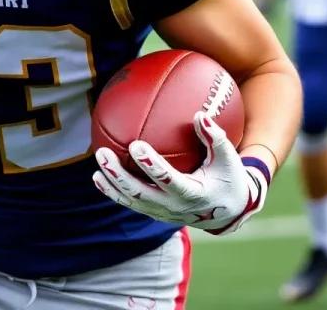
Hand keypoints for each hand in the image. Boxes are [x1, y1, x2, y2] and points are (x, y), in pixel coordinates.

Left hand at [92, 112, 269, 234]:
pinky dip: (113, 192)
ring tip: (98, 161)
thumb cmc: (228, 177)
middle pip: (141, 193)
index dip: (151, 165)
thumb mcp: (229, 159)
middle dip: (120, 175)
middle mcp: (175, 208)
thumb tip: (200, 114)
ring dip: (111, 182)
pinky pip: (130, 203)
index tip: (136, 145)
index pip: (169, 180)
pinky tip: (97, 176)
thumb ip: (215, 138)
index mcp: (194, 194)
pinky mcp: (155, 213)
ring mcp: (163, 213)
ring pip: (132, 200)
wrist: (228, 211)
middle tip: (103, 153)